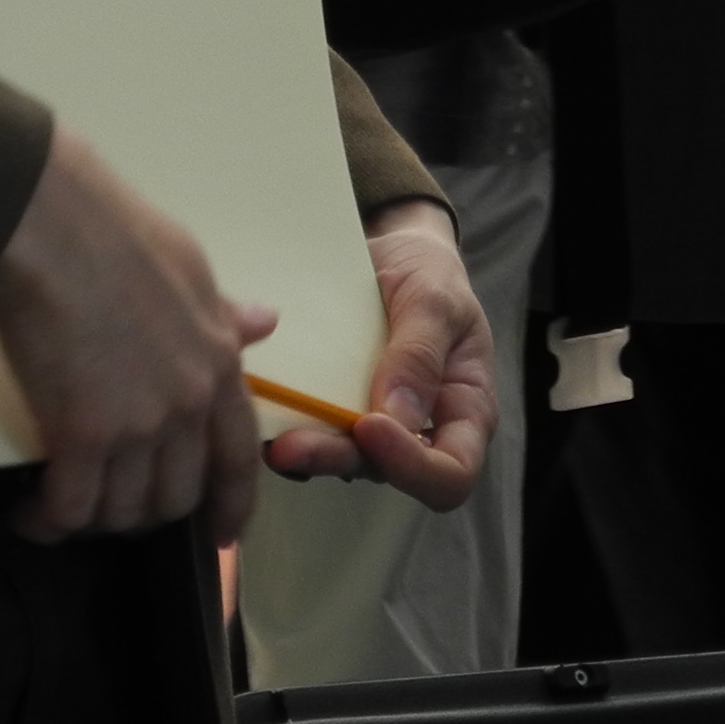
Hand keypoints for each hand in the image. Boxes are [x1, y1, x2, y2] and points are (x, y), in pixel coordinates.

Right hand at [0, 122, 274, 545]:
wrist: (51, 220)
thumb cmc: (113, 228)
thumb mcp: (188, 267)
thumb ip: (221, 312)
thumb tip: (262, 323)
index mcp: (220, 360)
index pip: (239, 457)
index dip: (231, 506)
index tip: (221, 535)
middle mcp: (188, 403)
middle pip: (177, 497)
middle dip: (144, 515)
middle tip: (109, 506)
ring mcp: (138, 423)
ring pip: (124, 512)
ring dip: (93, 521)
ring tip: (62, 507)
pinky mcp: (81, 433)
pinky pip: (71, 507)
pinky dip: (49, 520)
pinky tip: (30, 512)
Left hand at [262, 198, 495, 509]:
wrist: (395, 250)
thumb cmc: (431, 275)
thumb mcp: (436, 299)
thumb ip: (419, 353)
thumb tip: (393, 417)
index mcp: (464, 413)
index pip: (451, 473)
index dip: (414, 468)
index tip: (373, 426)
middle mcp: (418, 432)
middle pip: (384, 472)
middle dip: (336, 459)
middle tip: (292, 446)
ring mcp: (374, 427)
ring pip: (341, 457)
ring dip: (304, 450)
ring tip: (268, 438)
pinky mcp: (334, 412)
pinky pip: (313, 430)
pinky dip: (286, 425)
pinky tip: (260, 412)